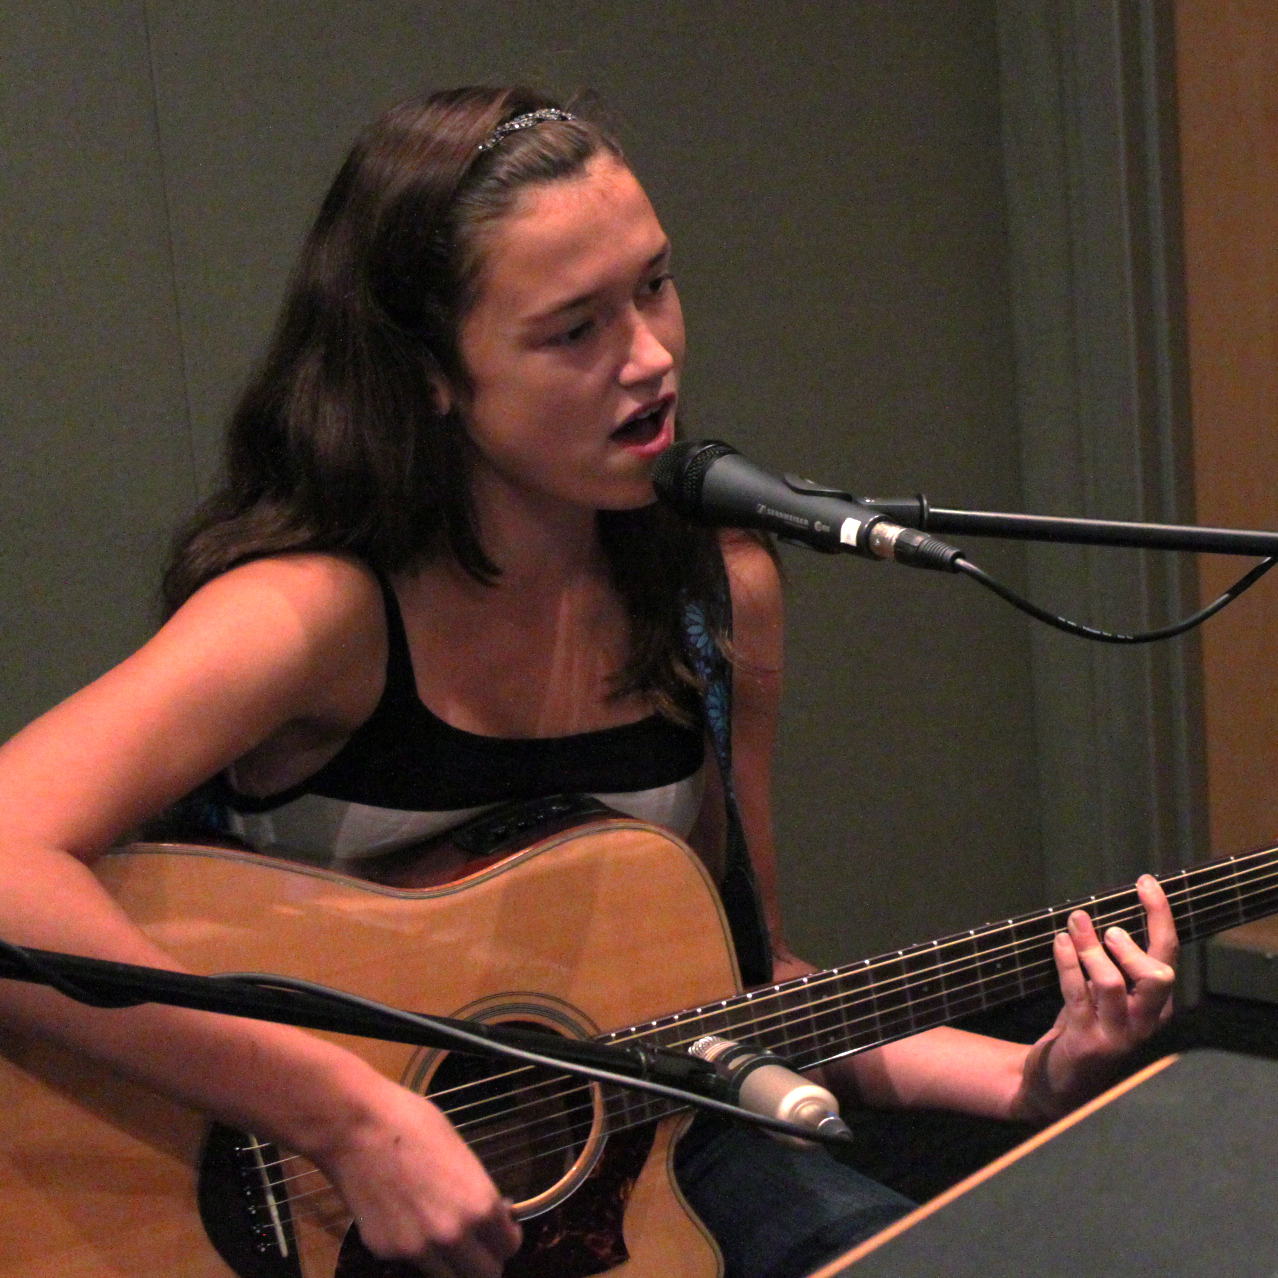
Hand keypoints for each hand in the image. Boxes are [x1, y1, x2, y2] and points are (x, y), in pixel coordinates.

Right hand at [309, 1077, 521, 1276]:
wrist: (357, 1127)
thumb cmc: (414, 1123)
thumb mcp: (461, 1153)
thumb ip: (478, 1192)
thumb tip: (491, 1213)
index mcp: (479, 1205)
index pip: (510, 1246)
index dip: (507, 1237)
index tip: (499, 1228)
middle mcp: (453, 1236)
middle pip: (486, 1275)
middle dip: (486, 1259)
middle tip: (477, 1242)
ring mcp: (417, 1250)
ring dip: (454, 1266)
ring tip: (445, 1240)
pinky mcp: (385, 1252)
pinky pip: (414, 1265)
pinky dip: (419, 1255)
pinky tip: (411, 1226)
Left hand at [1017, 874, 1177, 1121]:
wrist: (1057, 1084)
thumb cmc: (1084, 1027)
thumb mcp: (1105, 996)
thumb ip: (1112, 963)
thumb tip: (1101, 913)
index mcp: (1155, 1006)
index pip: (1168, 956)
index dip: (1159, 916)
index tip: (1145, 883)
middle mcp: (1144, 1021)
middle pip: (1157, 976)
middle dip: (1134, 945)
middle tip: (1109, 929)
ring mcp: (1117, 1033)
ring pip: (1112, 983)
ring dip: (1090, 949)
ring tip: (1075, 924)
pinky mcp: (1087, 1040)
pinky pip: (1078, 994)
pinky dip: (1068, 963)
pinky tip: (1059, 942)